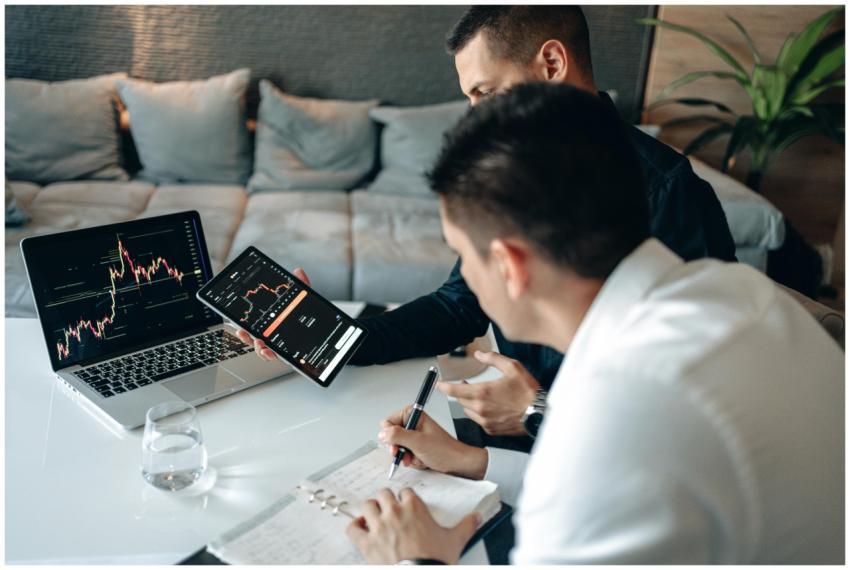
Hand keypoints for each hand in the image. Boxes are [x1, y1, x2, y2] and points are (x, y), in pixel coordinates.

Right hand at [231, 267, 310, 360]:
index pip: (257, 326)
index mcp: (275, 324)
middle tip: (244, 333)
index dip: (246, 328)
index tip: (240, 326)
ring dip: (259, 349)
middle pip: (257, 340)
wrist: (329, 332)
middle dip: (248, 339)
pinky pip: (280, 357)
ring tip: (260, 344)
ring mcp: (283, 347)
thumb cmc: (312, 316)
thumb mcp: (306, 300)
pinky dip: (273, 355)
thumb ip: (302, 286)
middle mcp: (276, 338)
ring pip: (265, 352)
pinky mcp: (291, 354)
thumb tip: (298, 271)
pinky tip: (271, 352)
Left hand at [346, 487, 480, 563]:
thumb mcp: (454, 541)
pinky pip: (353, 528)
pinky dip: (355, 527)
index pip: (405, 491)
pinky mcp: (367, 543)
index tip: (406, 505)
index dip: (405, 498)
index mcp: (415, 507)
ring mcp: (379, 526)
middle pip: (383, 494)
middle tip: (389, 510)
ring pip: (367, 506)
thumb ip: (466, 526)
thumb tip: (476, 517)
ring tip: (374, 518)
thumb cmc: (435, 560)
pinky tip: (360, 530)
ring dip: (370, 511)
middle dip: (385, 501)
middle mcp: (395, 512)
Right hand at [378, 408, 487, 479]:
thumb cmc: (444, 450)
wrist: (457, 463)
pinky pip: (404, 453)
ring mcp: (414, 434)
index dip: (389, 436)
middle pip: (390, 435)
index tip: (396, 447)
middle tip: (406, 454)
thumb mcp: (417, 442)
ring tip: (416, 458)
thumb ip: (397, 436)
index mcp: (412, 414)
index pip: (387, 422)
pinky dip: (411, 459)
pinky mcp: (416, 444)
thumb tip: (381, 433)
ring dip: (406, 456)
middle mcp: (412, 422)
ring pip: (397, 446)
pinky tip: (420, 460)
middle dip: (399, 448)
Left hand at [438, 351, 539, 435]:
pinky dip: (480, 414)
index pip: (454, 390)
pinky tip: (490, 408)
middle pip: (460, 401)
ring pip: (468, 411)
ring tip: (479, 397)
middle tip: (465, 386)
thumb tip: (479, 355)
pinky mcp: (492, 430)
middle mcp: (481, 408)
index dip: (443, 387)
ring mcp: (486, 421)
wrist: (540, 413)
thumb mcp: (512, 367)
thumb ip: (493, 359)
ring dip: (469, 403)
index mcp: (483, 392)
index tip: (438, 385)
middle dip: (460, 392)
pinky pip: (479, 421)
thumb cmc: (528, 392)